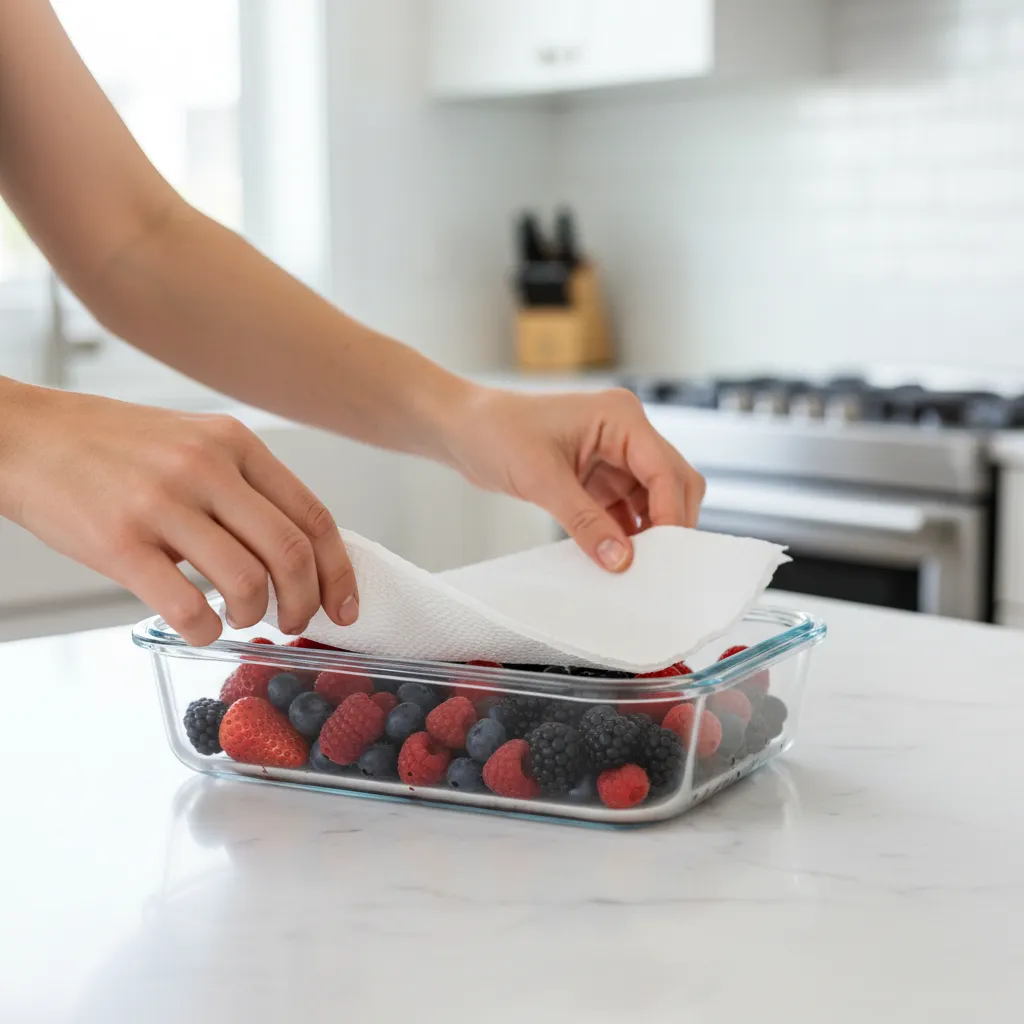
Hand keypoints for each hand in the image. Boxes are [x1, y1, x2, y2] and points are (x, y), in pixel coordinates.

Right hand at [0, 382, 357, 644]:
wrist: (25, 438)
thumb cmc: (114, 447)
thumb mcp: (195, 443)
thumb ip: (246, 487)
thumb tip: (298, 553)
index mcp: (235, 444)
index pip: (313, 516)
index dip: (338, 571)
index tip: (343, 605)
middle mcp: (206, 468)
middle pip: (291, 553)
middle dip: (305, 603)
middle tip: (296, 623)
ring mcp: (162, 504)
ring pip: (247, 583)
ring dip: (255, 617)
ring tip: (241, 619)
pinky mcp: (119, 543)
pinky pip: (187, 608)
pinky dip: (206, 631)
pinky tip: (200, 627)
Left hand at [445, 387, 705, 570]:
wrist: (464, 430)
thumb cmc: (496, 432)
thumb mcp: (541, 480)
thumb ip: (585, 521)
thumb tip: (620, 560)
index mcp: (621, 417)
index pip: (665, 469)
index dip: (669, 514)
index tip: (665, 555)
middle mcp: (626, 433)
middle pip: (672, 482)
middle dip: (669, 523)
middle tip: (658, 565)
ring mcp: (615, 455)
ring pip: (654, 500)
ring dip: (649, 532)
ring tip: (636, 567)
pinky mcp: (600, 477)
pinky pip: (628, 509)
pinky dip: (626, 533)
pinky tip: (616, 557)